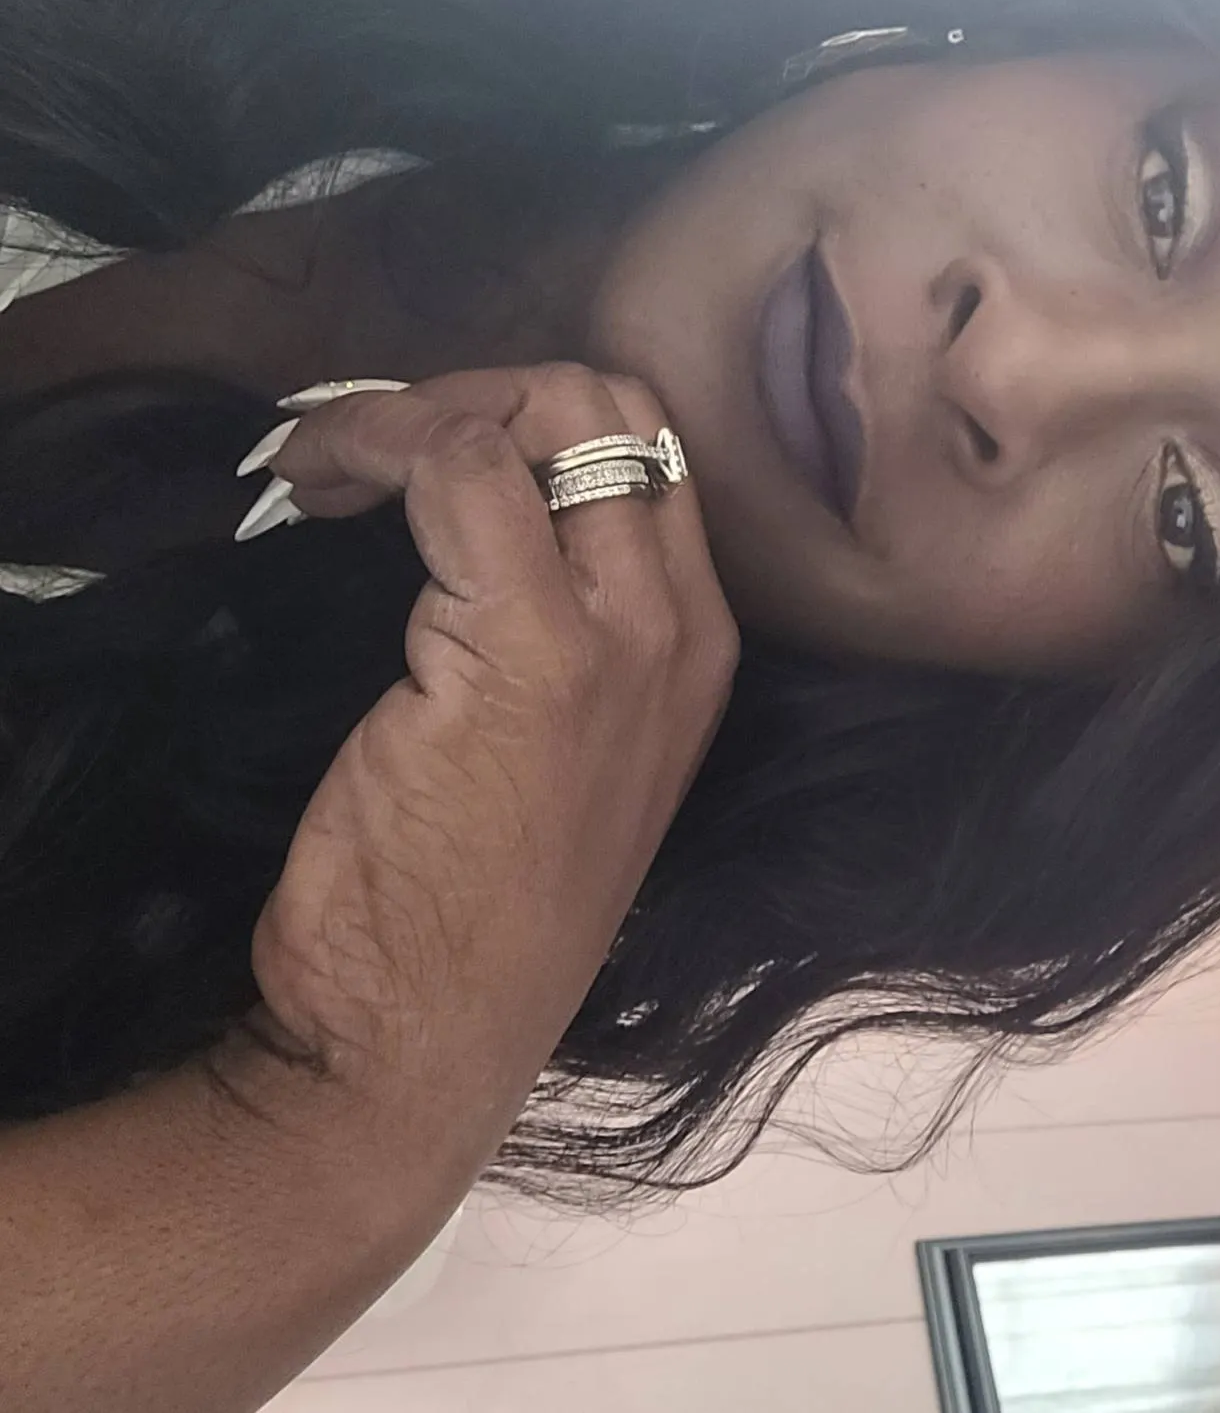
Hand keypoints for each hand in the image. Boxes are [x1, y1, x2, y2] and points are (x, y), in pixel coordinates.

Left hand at [238, 365, 738, 1110]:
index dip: (522, 418)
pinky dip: (373, 446)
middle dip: (481, 387)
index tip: (409, 462)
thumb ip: (555, 630)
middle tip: (376, 449)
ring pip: (547, 412)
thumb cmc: (470, 908)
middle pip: (615, 405)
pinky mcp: (526, 651)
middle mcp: (682, 626)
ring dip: (417, 408)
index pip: (648, 452)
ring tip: (328, 465)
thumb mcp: (561, 754)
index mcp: (697, 646)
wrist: (422, 1037)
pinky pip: (462, 470)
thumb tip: (471, 513)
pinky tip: (315, 489)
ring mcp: (618, 637)